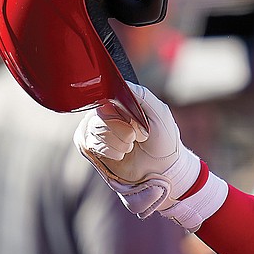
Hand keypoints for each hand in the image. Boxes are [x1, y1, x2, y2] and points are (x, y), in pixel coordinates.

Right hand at [74, 81, 200, 218]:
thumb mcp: (160, 113)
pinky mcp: (90, 146)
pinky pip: (90, 144)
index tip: (137, 122)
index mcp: (123, 101)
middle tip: (138, 137)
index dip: (124, 112)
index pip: (110, 95)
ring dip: (119, 142)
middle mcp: (106, 111)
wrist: (161, 169)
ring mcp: (96, 128)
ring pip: (96, 129)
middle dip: (124, 130)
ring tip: (130, 146)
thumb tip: (123, 84)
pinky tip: (121, 154)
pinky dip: (111, 151)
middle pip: (101, 114)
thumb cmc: (164, 140)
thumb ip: (143, 96)